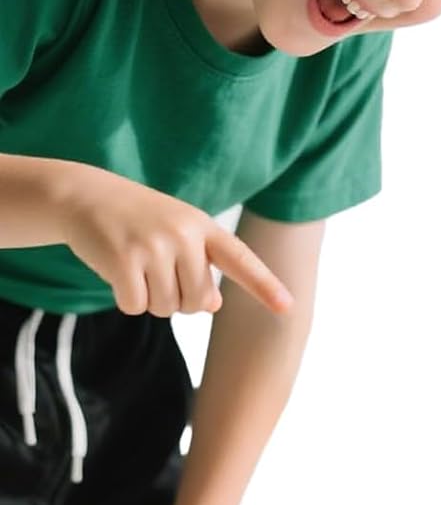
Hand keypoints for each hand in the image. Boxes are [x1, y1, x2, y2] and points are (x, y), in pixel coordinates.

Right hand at [55, 164, 293, 317]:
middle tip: (158, 271)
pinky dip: (126, 299)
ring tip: (138, 266)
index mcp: (205, 227)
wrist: (89, 196)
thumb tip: (214, 304)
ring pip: (166, 308)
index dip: (265, 285)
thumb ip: (202, 265)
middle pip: (198, 302)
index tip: (288, 307)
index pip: (241, 260)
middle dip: (178, 299)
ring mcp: (155, 246)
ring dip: (150, 299)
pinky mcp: (124, 261)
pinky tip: (118, 272)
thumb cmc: (141, 220)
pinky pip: (135, 307)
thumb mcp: (179, 234)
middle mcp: (185, 235)